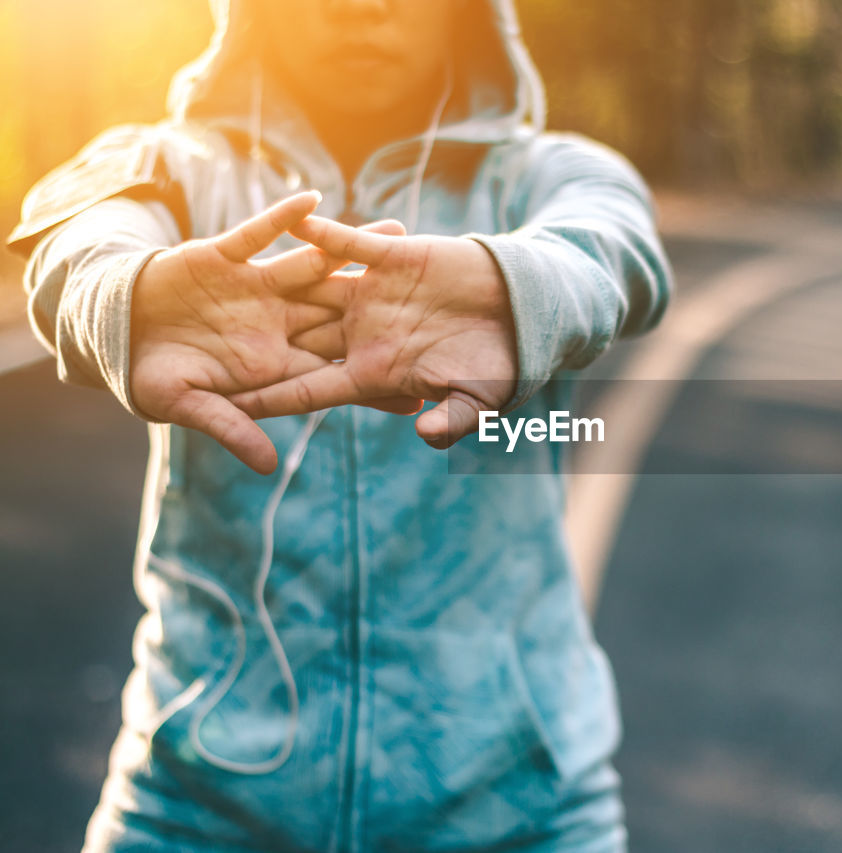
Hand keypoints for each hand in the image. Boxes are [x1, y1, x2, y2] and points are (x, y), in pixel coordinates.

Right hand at [129, 192, 417, 473]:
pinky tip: (314, 201)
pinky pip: (257, 234)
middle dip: (384, 304)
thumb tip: (267, 466)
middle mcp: (274, 322)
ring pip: (312, 266)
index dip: (374, 378)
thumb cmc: (151, 377)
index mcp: (273, 362)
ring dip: (351, 250)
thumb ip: (230, 427)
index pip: (334, 370)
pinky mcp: (223, 256)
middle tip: (434, 295)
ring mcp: (253, 287)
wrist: (113, 331)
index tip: (421, 387)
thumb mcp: (187, 406)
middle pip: (340, 312)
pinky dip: (281, 218)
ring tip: (398, 233)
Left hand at [230, 215, 518, 448]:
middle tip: (201, 348)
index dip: (268, 399)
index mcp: (373, 370)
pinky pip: (347, 245)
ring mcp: (372, 294)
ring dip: (275, 285)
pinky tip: (291, 222)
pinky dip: (322, 234)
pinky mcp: (391, 258)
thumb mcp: (477, 399)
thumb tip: (426, 436)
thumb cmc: (500, 362)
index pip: (309, 389)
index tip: (224, 408)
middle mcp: (362, 333)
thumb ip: (452, 420)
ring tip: (224, 277)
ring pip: (312, 289)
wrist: (522, 311)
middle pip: (296, 341)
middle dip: (253, 345)